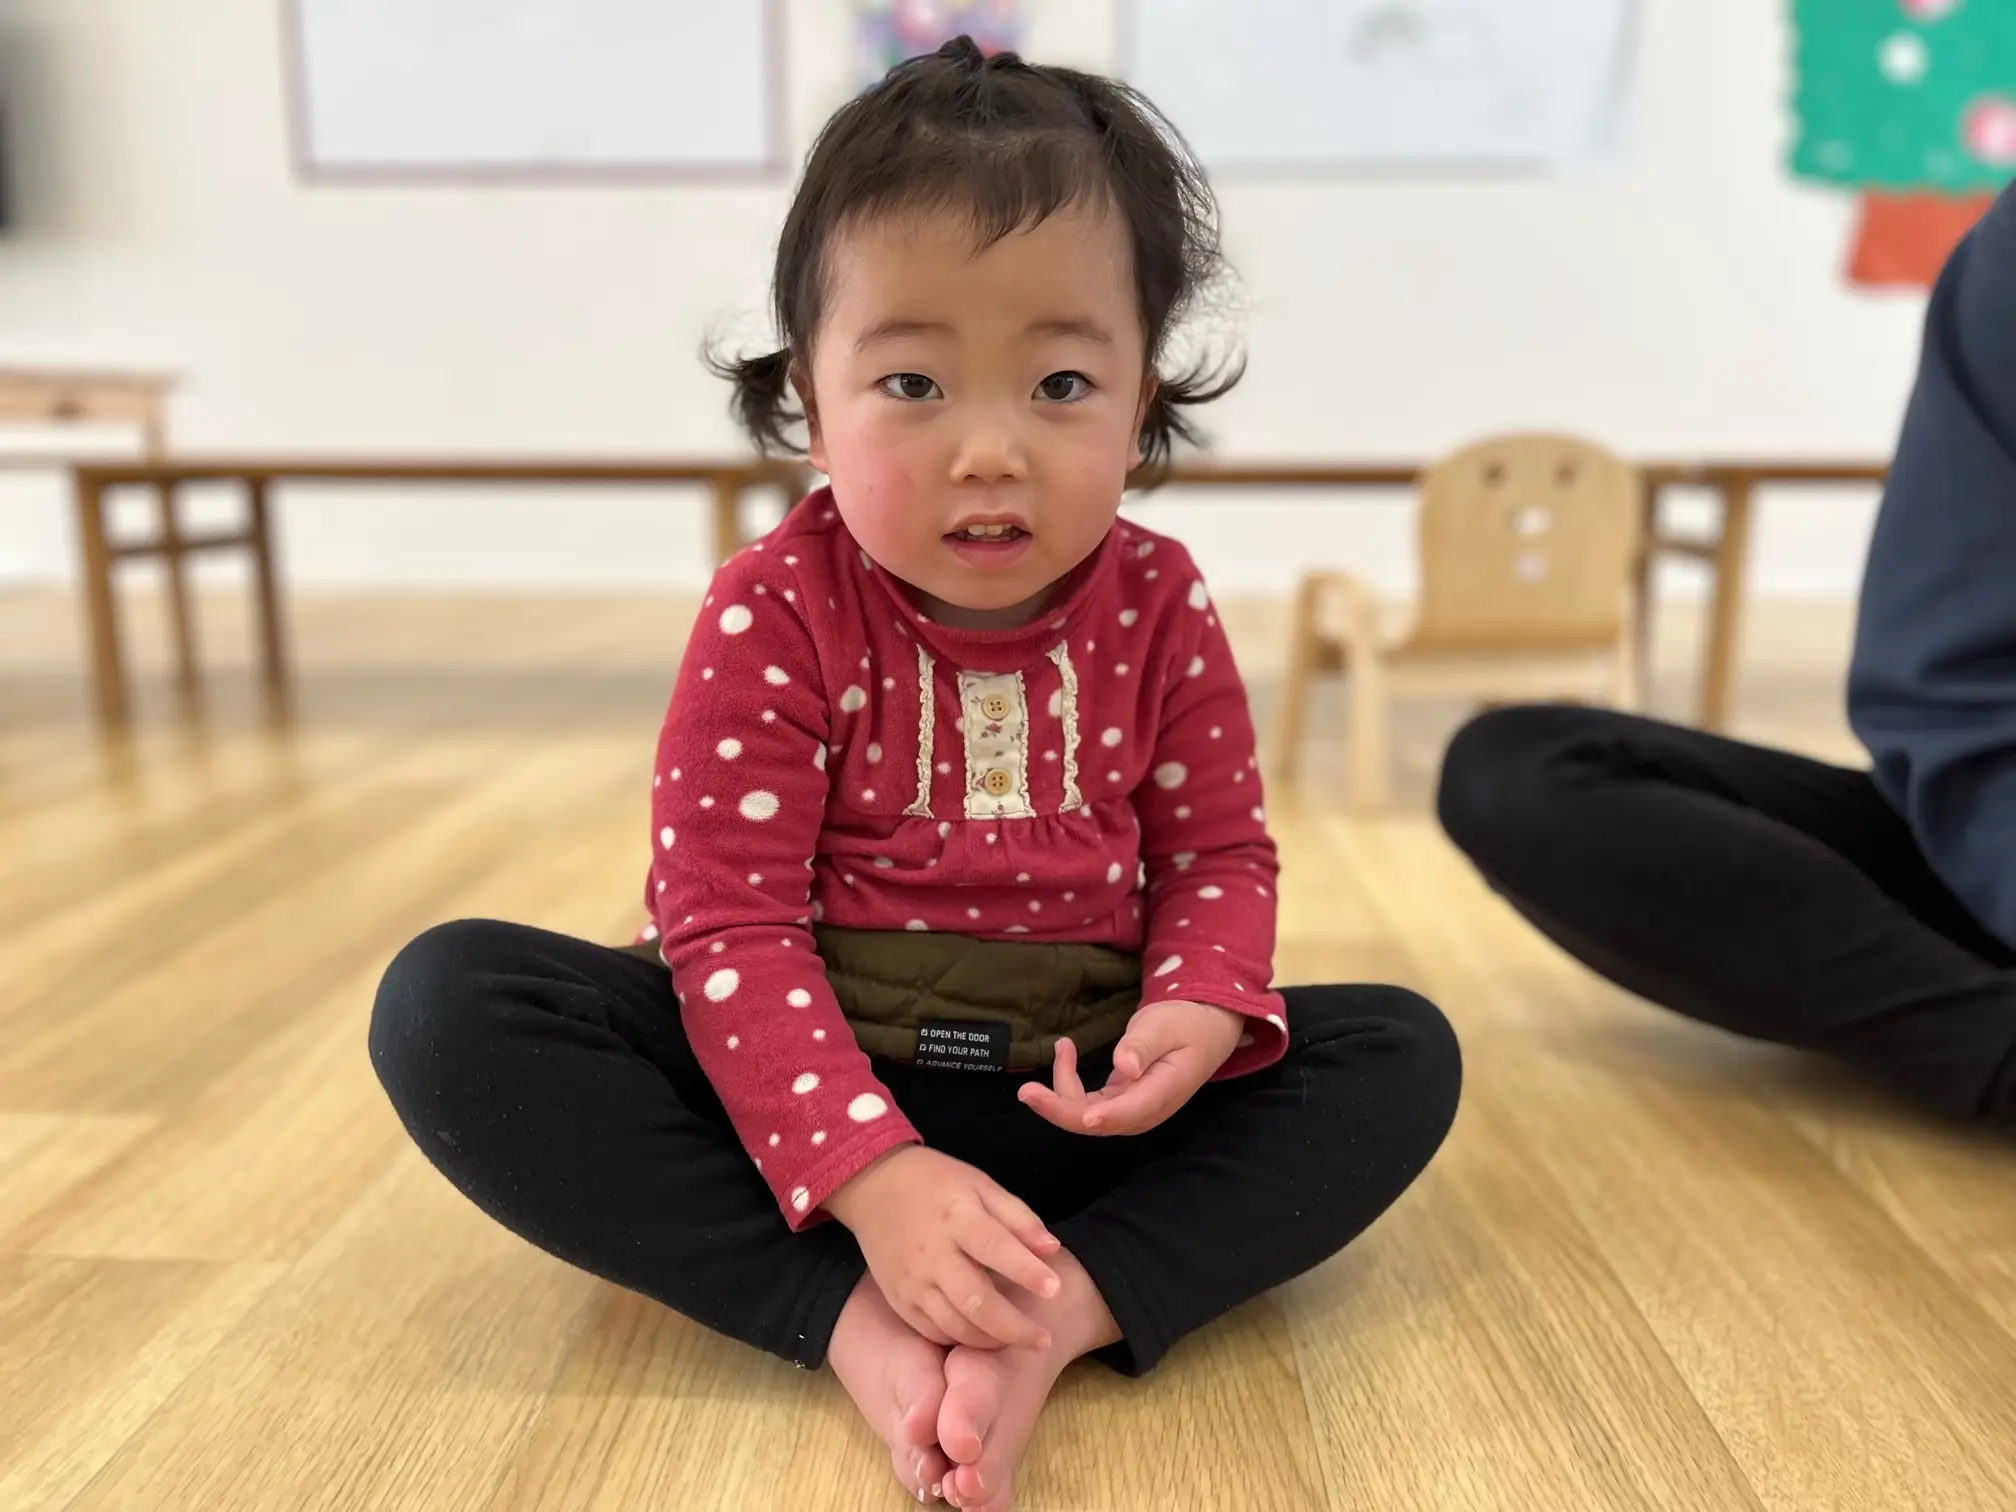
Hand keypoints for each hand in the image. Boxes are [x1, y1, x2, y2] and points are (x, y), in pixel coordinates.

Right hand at [823, 1145, 1062, 1350]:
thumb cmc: (937, 1183)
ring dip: (991, 1340)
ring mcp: (912, 1281)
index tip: (1056, 1290)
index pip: (996, 1248)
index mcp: (957, 1217)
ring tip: (1019, 1341)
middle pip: (976, 1301)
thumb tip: (1052, 1250)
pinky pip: (932, 1331)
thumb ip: (1018, 1217)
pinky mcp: (899, 1299)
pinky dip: (961, 1340)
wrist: (874, 1186)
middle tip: (1043, 1340)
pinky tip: (983, 1336)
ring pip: (955, 1325)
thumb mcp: (980, 1185)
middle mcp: (933, 1253)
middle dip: (1014, 1327)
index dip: (1027, 1272)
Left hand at [1019, 999, 1244, 1136]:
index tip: (1068, 1111)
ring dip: (1060, 1092)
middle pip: (1094, 1123)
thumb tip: (1124, 1068)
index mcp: (1160, 1094)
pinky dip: (1069, 1084)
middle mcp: (1143, 1111)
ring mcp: (1131, 1110)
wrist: (1204, 1031)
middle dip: (1057, 1110)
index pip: (1122, 1114)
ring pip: (1086, 1116)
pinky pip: (1087, 1105)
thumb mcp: (1165, 1025)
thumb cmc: (1186, 1024)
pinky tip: (1067, 1052)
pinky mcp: (1121, 1103)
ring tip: (1062, 1046)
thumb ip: (1143, 1046)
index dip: (1090, 1117)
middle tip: (1026, 1090)